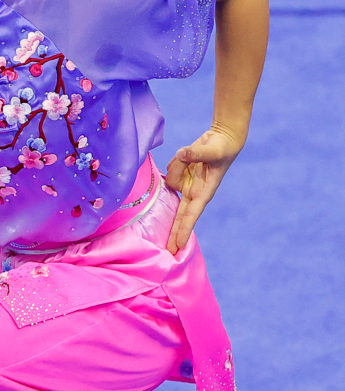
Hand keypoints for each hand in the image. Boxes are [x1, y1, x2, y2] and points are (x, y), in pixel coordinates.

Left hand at [164, 127, 243, 254]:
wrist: (222, 139)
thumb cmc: (222, 148)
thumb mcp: (212, 150)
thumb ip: (196, 153)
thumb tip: (181, 154)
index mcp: (203, 192)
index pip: (191, 214)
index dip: (184, 229)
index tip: (179, 245)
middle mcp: (193, 190)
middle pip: (180, 215)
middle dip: (174, 232)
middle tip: (168, 251)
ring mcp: (186, 183)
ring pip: (171, 177)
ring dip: (179, 165)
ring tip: (191, 155)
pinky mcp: (181, 175)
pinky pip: (170, 168)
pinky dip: (177, 161)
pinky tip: (186, 155)